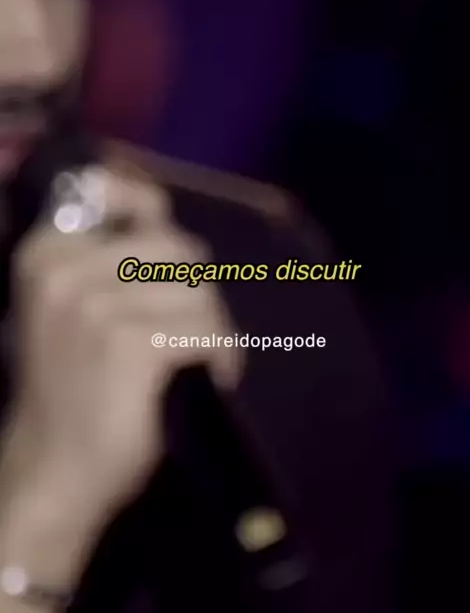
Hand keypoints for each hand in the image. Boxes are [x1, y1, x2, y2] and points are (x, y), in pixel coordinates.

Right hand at [3, 165, 241, 523]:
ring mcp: (95, 307)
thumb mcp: (72, 310)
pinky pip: (206, 332)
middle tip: (190, 331)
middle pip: (176, 250)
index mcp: (46, 254)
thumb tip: (158, 214)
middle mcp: (65, 271)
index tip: (164, 232)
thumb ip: (109, 261)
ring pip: (198, 293)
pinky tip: (211, 377)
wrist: (54, 471)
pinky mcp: (130, 345)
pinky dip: (222, 356)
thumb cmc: (73, 387)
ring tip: (196, 361)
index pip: (124, 200)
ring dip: (212, 329)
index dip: (153, 209)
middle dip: (195, 291)